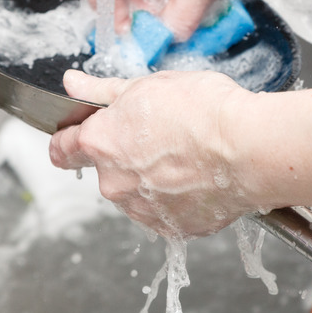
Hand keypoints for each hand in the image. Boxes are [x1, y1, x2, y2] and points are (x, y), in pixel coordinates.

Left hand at [49, 69, 256, 238]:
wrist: (249, 149)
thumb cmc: (204, 111)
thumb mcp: (147, 85)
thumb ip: (102, 91)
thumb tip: (72, 84)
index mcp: (100, 143)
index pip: (62, 148)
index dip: (69, 139)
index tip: (78, 136)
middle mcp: (113, 182)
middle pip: (106, 169)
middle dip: (125, 155)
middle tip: (160, 134)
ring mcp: (141, 210)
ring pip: (135, 192)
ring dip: (150, 178)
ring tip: (186, 156)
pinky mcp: (172, 228)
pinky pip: (164, 211)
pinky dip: (176, 198)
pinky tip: (197, 176)